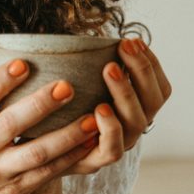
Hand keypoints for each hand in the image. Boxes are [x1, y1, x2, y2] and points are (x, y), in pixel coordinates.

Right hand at [0, 59, 104, 193]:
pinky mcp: (17, 188)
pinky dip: (70, 157)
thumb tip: (26, 61)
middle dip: (39, 104)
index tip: (23, 62)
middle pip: (10, 123)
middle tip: (67, 86)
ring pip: (36, 151)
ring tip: (92, 118)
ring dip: (66, 135)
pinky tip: (90, 143)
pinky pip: (48, 172)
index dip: (0, 80)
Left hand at [61, 36, 170, 173]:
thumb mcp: (78, 84)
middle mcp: (131, 127)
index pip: (158, 87)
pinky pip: (113, 148)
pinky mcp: (95, 161)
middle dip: (141, 70)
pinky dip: (110, 128)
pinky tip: (100, 108)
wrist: (35, 152)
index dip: (151, 63)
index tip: (132, 40)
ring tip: (110, 69)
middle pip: (152, 101)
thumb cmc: (58, 110)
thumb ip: (89, 66)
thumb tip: (86, 33)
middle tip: (124, 47)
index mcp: (135, 108)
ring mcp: (116, 144)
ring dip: (125, 91)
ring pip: (136, 122)